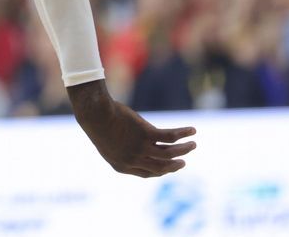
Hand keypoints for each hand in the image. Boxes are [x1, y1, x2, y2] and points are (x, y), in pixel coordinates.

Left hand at [68, 79, 196, 177]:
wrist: (94, 114)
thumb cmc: (98, 123)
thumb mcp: (107, 140)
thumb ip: (121, 146)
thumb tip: (132, 141)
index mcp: (122, 166)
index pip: (147, 173)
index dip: (160, 171)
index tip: (169, 166)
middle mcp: (133, 160)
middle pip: (161, 167)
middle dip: (175, 166)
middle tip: (183, 162)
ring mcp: (140, 148)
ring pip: (169, 154)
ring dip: (184, 150)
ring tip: (193, 144)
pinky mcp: (146, 134)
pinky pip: (170, 136)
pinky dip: (183, 133)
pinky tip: (192, 130)